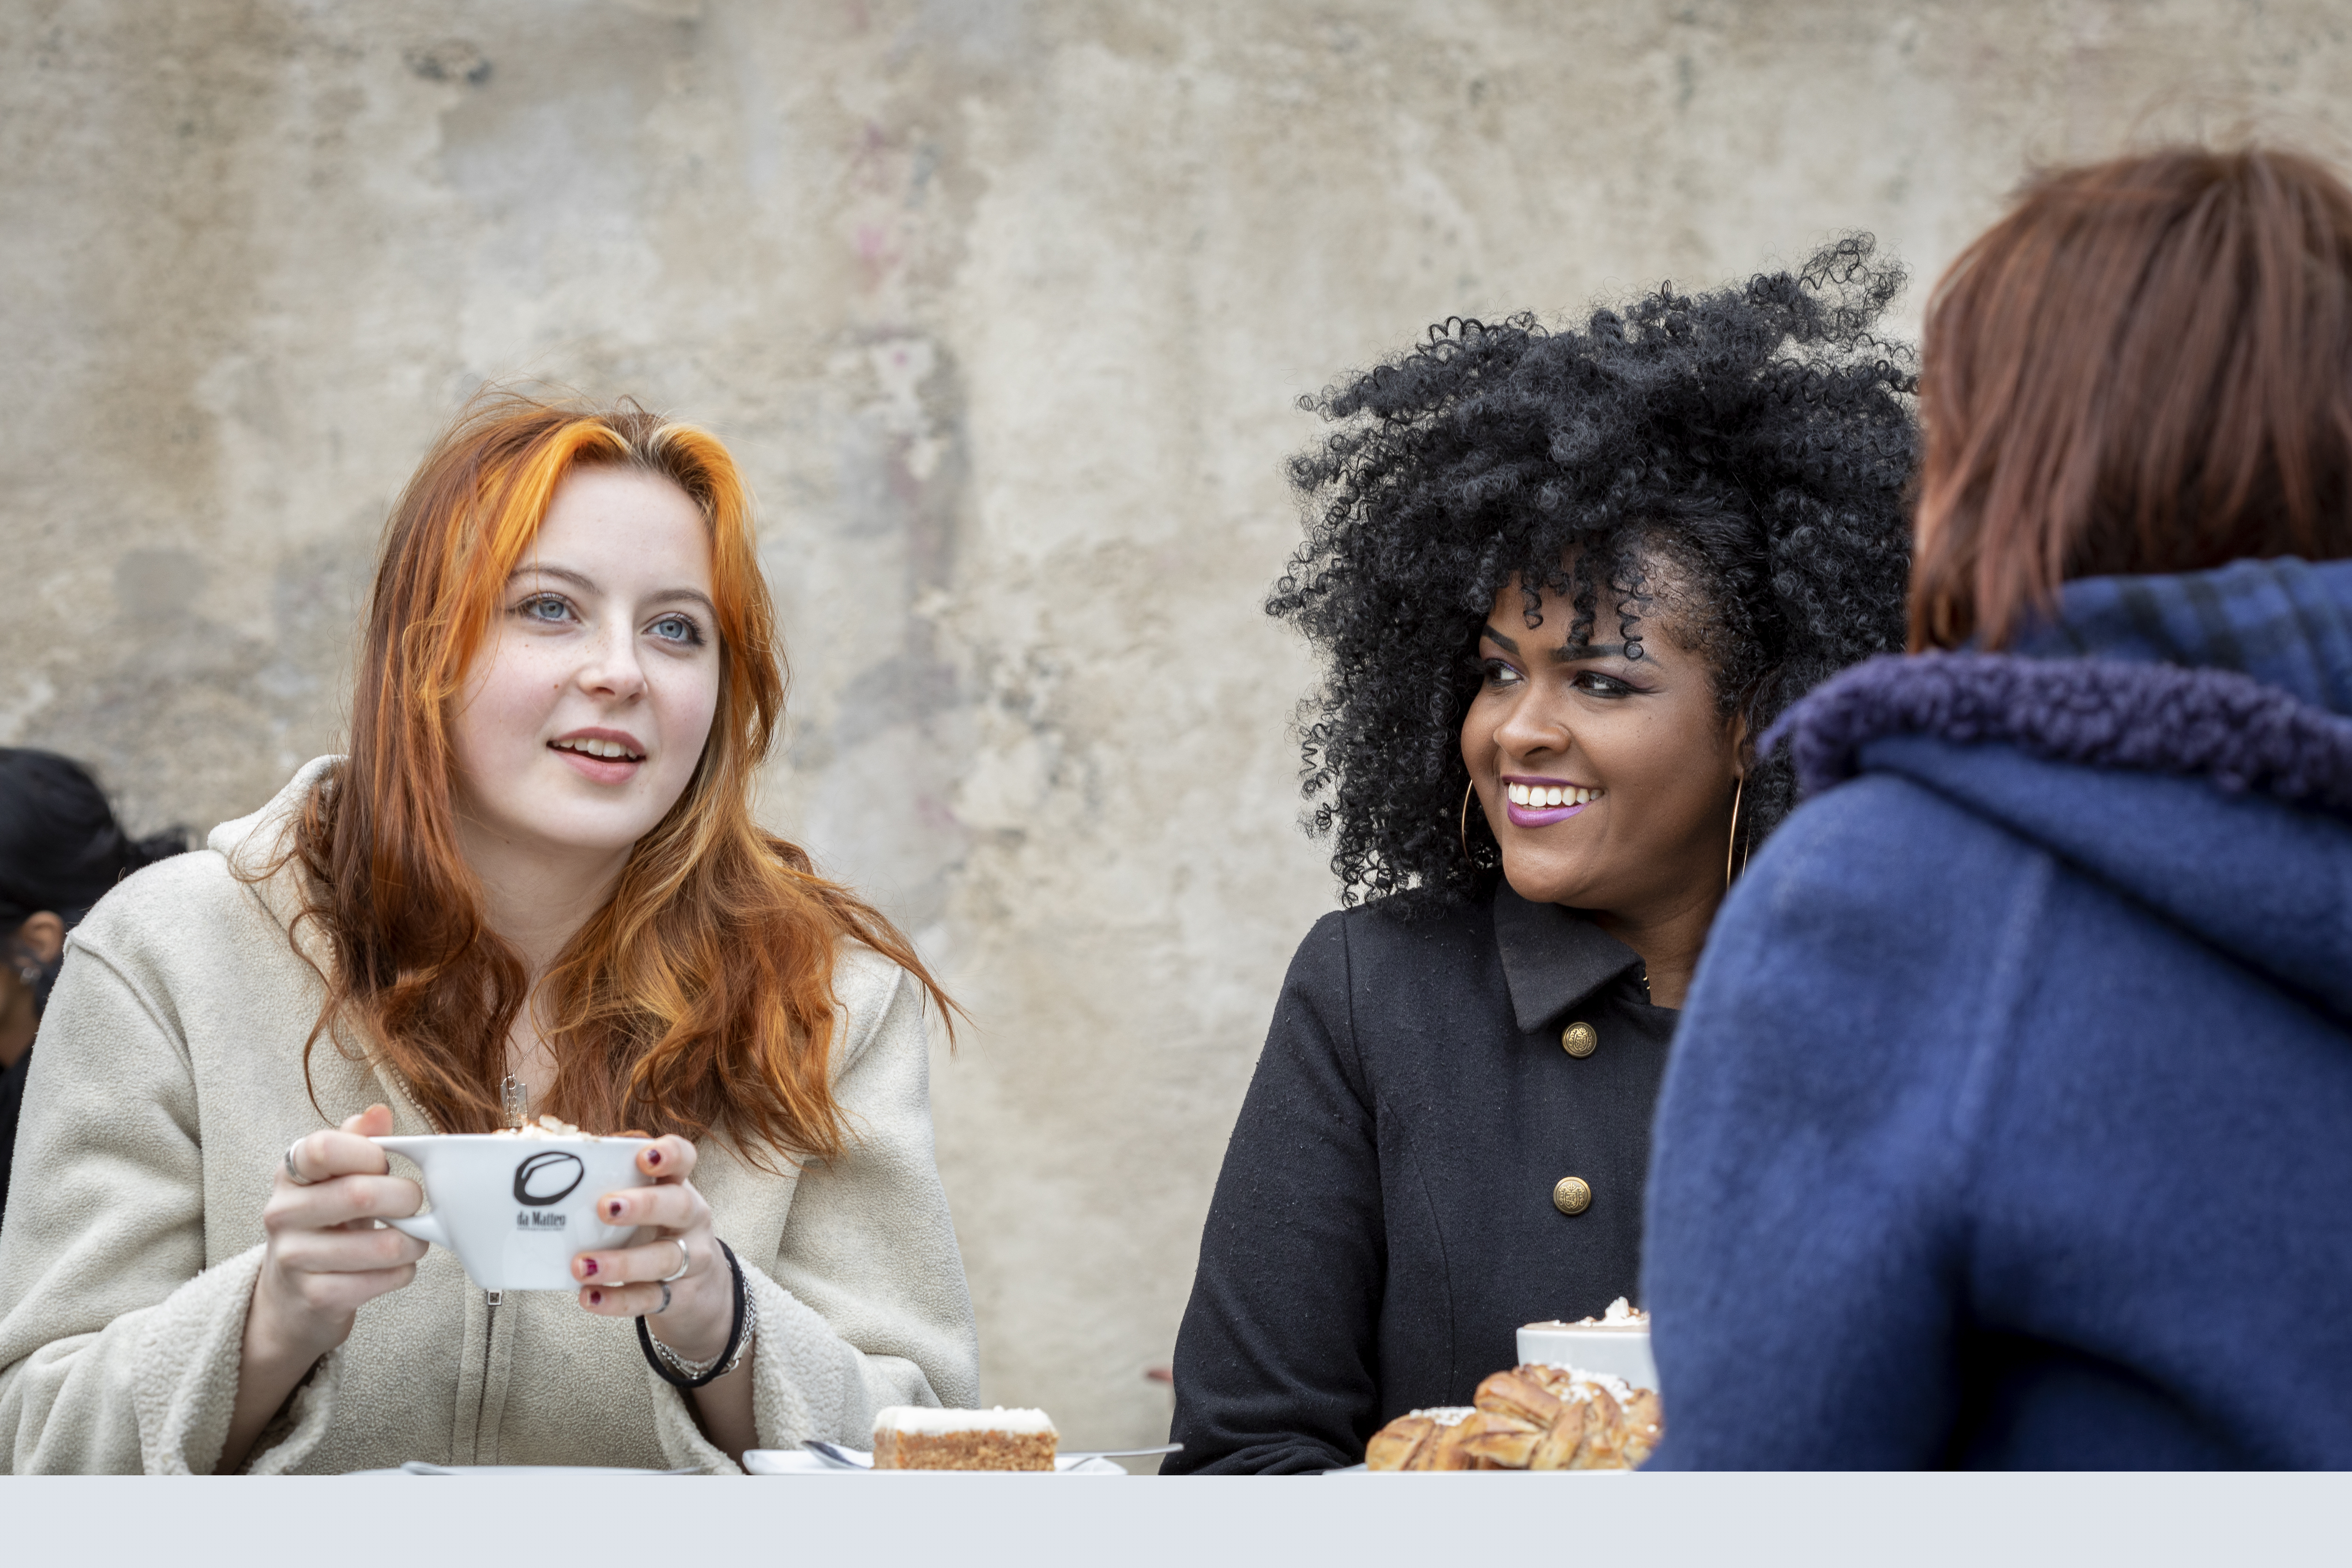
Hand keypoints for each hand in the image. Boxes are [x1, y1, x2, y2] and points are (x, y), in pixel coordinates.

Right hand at [251, 1103, 427, 1367]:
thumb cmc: (326, 1224)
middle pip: (360, 1195)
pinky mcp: (316, 1296)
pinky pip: (383, 1280)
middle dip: (406, 1198)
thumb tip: (378, 1112)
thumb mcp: (335, 1179)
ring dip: (413, 1241)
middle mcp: (282, 1213)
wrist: (291, 1295)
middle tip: (414, 1202)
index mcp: (290, 1174)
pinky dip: (403, 1272)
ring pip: (382, 1245)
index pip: (324, 1148)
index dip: (370, 1153)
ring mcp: (295, 1258)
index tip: (385, 1164)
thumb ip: (357, 1142)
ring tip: (412, 1238)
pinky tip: (395, 1267)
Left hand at [573, 1136, 733, 1361]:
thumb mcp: (649, 1201)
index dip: (670, 1154)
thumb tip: (564, 1156)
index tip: (645, 1156)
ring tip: (583, 1265)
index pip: (684, 1159)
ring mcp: (690, 1259)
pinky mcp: (678, 1295)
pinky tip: (590, 1296)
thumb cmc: (658, 1231)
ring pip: (664, 1258)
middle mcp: (691, 1219)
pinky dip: (617, 1300)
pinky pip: (649, 1298)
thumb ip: (618, 1180)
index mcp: (678, 1186)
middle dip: (643, 1205)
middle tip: (605, 1207)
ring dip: (621, 1262)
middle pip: (679, 1206)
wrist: (700, 1285)